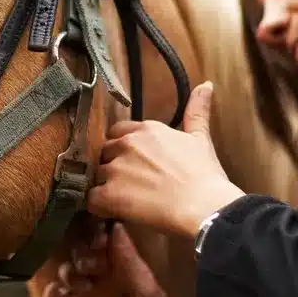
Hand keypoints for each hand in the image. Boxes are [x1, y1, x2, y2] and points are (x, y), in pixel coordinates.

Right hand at [44, 223, 182, 296]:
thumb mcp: (147, 293)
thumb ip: (130, 261)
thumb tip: (118, 226)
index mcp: (124, 272)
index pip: (106, 244)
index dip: (99, 234)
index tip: (96, 231)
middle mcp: (101, 282)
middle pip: (82, 254)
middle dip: (82, 251)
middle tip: (89, 261)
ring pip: (66, 272)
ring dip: (70, 271)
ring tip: (81, 283)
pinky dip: (54, 292)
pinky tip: (62, 295)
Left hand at [87, 82, 243, 238]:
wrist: (204, 205)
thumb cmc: (204, 175)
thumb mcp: (200, 138)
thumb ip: (197, 111)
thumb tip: (206, 84)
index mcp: (145, 129)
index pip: (118, 133)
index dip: (123, 150)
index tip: (133, 163)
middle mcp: (127, 144)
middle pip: (105, 153)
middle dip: (113, 167)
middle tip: (130, 184)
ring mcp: (116, 168)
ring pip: (97, 175)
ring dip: (106, 187)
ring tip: (124, 200)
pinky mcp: (110, 194)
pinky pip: (91, 198)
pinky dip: (100, 207)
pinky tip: (113, 211)